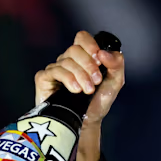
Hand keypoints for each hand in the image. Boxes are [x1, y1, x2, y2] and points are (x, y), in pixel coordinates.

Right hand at [34, 30, 124, 160]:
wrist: (87, 122)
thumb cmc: (98, 102)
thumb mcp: (115, 82)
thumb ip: (116, 64)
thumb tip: (104, 52)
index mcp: (83, 57)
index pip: (82, 37)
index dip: (90, 45)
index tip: (99, 59)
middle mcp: (68, 60)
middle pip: (74, 49)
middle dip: (88, 65)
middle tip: (96, 81)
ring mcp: (55, 69)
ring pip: (66, 61)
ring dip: (81, 76)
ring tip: (87, 91)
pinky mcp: (44, 79)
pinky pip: (54, 71)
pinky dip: (67, 79)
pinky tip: (75, 90)